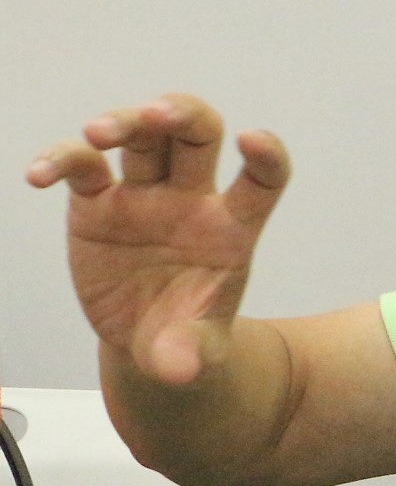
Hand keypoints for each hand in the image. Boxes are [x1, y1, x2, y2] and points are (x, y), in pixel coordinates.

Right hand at [26, 94, 289, 385]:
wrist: (149, 342)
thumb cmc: (188, 335)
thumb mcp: (197, 351)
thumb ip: (191, 354)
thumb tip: (179, 370)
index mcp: (232, 228)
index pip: (262, 179)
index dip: (265, 155)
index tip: (254, 140)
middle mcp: (191, 200)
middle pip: (197, 135)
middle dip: (181, 115)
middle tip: (157, 115)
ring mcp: (144, 196)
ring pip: (140, 138)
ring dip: (122, 123)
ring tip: (96, 134)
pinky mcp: (98, 203)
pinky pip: (81, 168)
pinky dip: (61, 161)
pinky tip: (40, 175)